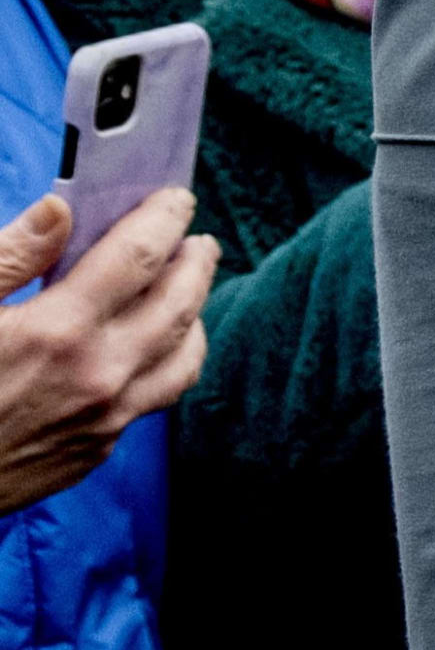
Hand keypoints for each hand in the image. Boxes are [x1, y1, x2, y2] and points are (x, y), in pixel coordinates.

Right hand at [0, 189, 216, 513]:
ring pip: (183, 359)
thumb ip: (11, 256)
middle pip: (179, 306)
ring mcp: (103, 419)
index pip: (140, 257)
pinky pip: (154, 398)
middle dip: (197, 265)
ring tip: (190, 291)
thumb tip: (60, 209)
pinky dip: (168, 362)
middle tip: (200, 241)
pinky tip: (153, 348)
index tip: (176, 199)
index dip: (165, 219)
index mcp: (57, 331)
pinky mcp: (95, 450)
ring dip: (195, 316)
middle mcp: (96, 376)